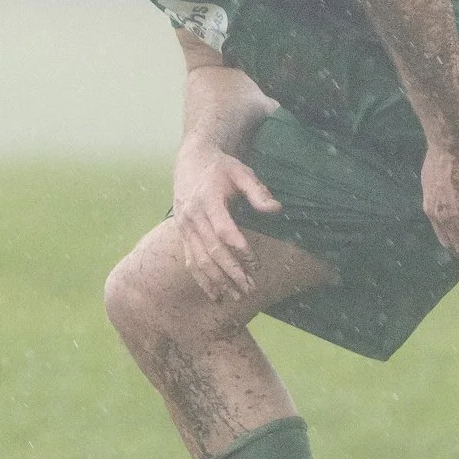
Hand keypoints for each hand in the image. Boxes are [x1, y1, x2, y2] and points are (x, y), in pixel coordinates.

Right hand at [172, 146, 281, 302]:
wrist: (191, 162)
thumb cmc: (221, 168)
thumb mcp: (242, 172)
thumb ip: (258, 191)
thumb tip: (276, 209)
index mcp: (207, 199)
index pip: (223, 230)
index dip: (240, 249)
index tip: (256, 264)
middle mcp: (192, 216)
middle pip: (211, 250)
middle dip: (231, 272)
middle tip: (250, 288)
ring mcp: (185, 227)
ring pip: (199, 261)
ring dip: (218, 281)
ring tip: (237, 296)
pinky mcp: (182, 235)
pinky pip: (190, 262)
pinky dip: (202, 280)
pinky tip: (216, 295)